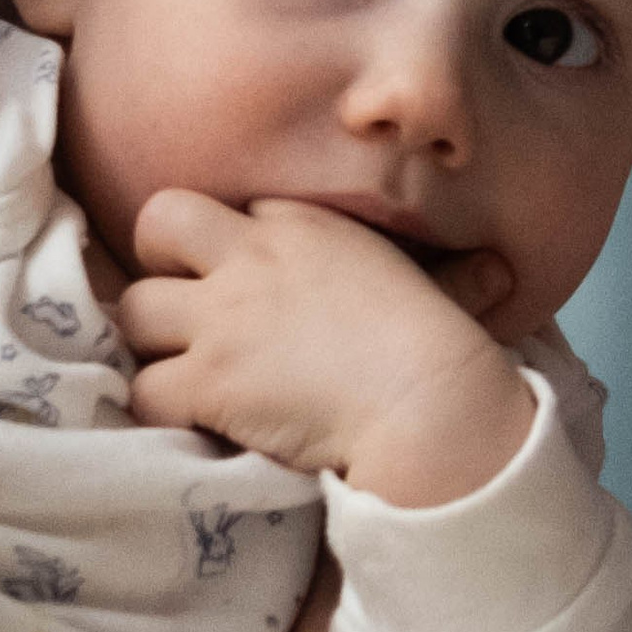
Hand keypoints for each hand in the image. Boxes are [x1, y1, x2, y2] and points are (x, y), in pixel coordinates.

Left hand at [122, 189, 532, 508]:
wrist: (431, 404)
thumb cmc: (443, 352)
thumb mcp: (435, 284)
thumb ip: (436, 271)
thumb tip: (497, 271)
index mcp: (303, 223)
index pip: (235, 207)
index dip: (235, 247)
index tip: (252, 286)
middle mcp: (253, 256)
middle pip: (157, 223)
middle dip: (157, 263)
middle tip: (183, 312)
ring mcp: (224, 317)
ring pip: (133, 311)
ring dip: (154, 345)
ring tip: (187, 375)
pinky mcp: (209, 380)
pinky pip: (144, 391)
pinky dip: (161, 412)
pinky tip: (195, 424)